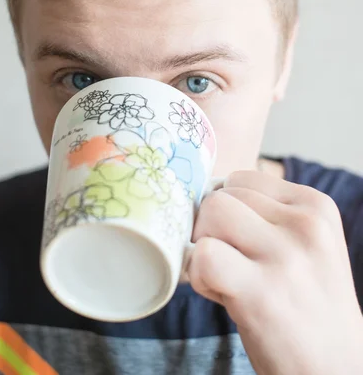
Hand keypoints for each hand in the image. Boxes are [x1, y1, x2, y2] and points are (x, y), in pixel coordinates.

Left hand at [187, 170, 362, 374]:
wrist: (336, 369)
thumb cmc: (307, 303)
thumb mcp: (306, 243)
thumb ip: (267, 215)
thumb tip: (207, 193)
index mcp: (316, 206)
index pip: (242, 178)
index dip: (229, 209)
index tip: (243, 244)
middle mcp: (305, 225)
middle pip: (221, 196)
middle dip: (212, 228)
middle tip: (232, 264)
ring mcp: (285, 256)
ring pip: (210, 214)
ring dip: (204, 247)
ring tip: (227, 277)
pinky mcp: (261, 292)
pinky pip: (204, 256)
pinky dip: (198, 275)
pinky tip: (220, 294)